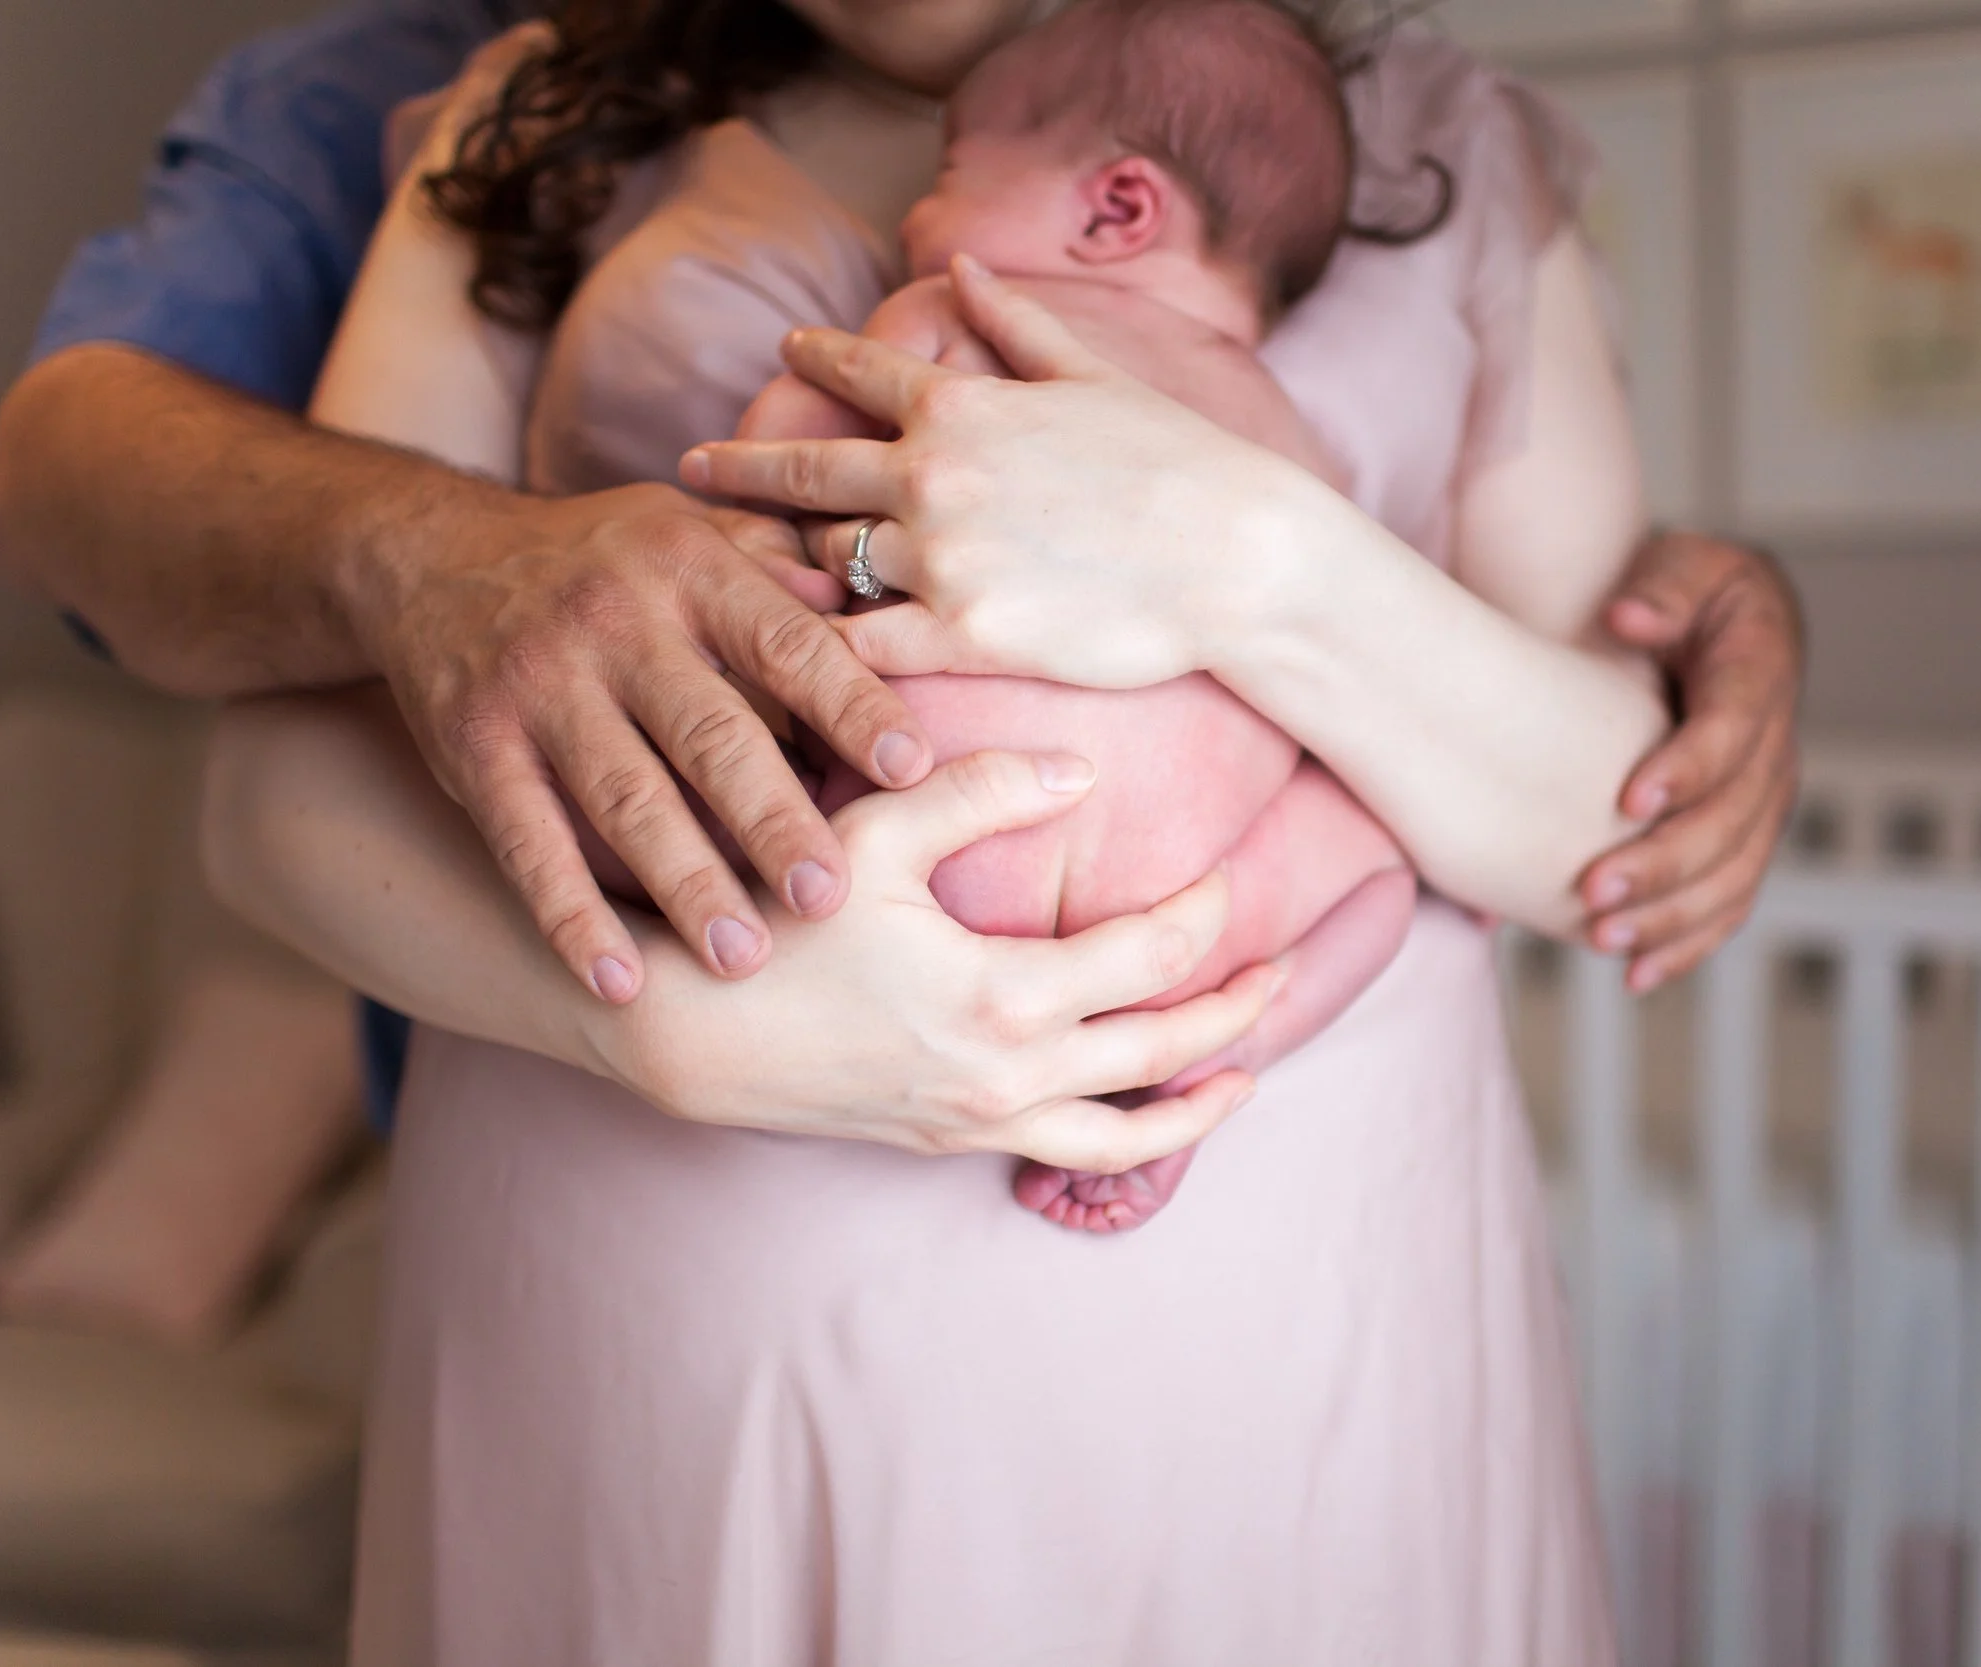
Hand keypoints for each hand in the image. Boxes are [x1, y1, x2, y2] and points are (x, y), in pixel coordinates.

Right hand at [350, 482, 932, 1002]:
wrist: (429, 555)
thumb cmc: (609, 563)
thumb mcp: (693, 534)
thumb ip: (781, 573)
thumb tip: (879, 614)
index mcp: (690, 570)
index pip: (785, 642)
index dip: (849, 704)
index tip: (911, 772)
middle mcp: (615, 624)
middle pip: (708, 731)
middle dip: (771, 818)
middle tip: (829, 898)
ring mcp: (539, 687)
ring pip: (622, 796)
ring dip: (684, 883)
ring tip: (743, 958)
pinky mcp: (474, 748)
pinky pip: (526, 842)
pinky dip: (569, 917)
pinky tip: (616, 981)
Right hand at [611, 750, 1281, 1170]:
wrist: (691, 1033)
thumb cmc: (779, 922)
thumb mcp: (876, 831)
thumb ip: (982, 790)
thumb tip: (1082, 772)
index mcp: (1008, 996)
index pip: (1153, 954)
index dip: (1206, 911)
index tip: (1228, 871)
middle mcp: (1011, 1075)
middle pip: (1167, 1046)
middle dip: (1240, 1004)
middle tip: (1288, 966)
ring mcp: (984, 1120)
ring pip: (1132, 1129)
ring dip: (1202, 1097)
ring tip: (1250, 1068)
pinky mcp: (955, 1142)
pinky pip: (1075, 1157)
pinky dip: (1134, 1141)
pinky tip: (1156, 1113)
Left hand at [680, 255, 1290, 688]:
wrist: (1238, 556)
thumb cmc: (1183, 463)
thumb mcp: (1096, 376)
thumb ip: (1016, 324)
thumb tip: (961, 268)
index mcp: (963, 405)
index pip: (860, 373)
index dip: (813, 360)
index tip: (780, 353)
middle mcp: (933, 475)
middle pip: (805, 472)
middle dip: (738, 469)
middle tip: (685, 470)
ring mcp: (940, 557)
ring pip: (824, 565)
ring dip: (775, 572)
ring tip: (728, 583)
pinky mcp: (962, 635)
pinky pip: (862, 647)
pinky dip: (822, 656)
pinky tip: (788, 663)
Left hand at [1576, 530, 1803, 990]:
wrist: (1718, 623)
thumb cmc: (1686, 592)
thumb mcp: (1680, 566)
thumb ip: (1661, 586)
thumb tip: (1629, 615)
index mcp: (1759, 673)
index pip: (1734, 728)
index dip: (1689, 767)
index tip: (1629, 799)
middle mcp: (1773, 746)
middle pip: (1734, 819)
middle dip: (1667, 862)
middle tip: (1595, 890)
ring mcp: (1762, 800)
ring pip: (1735, 873)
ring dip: (1672, 914)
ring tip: (1604, 939)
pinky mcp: (1742, 837)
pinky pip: (1727, 901)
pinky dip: (1688, 942)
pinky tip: (1638, 975)